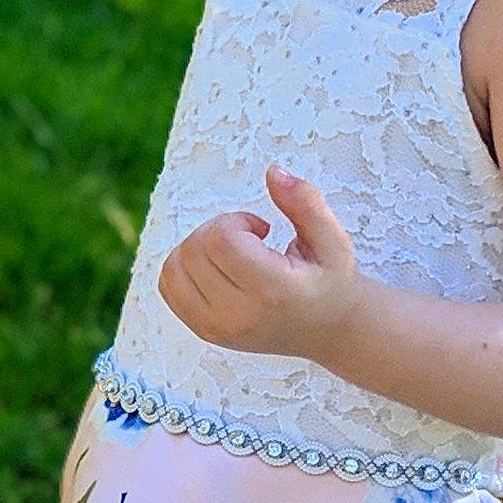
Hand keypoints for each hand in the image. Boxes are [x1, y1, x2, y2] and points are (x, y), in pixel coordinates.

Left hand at [157, 164, 363, 362]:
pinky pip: (168, 286)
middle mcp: (239, 316)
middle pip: (194, 249)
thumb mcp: (334, 239)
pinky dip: (185, 266)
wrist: (331, 331)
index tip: (261, 229)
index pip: (221, 240)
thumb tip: (273, 171)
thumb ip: (305, 201)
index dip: (237, 220)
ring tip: (234, 253)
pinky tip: (218, 268)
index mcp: (274, 293)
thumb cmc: (331, 280)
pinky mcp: (204, 331)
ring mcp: (216, 328)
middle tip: (250, 239)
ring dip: (199, 246)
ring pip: (174, 266)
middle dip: (218, 229)